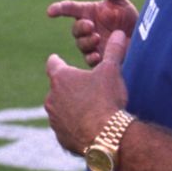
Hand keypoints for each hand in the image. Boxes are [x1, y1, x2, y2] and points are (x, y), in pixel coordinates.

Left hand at [45, 29, 130, 154]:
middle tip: (84, 88)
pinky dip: (74, 126)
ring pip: (59, 109)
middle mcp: (51, 98)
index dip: (57, 61)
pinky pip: (65, 129)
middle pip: (57, 88)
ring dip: (69, 108)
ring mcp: (54, 119)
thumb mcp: (112, 71)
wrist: (105, 137)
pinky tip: (88, 128)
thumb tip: (119, 33)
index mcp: (61, 78)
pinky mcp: (60, 137)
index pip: (53, 63)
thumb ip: (114, 50)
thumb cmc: (106, 99)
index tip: (58, 59)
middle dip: (68, 88)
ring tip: (88, 110)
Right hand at [46, 0, 138, 66]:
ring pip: (81, 44)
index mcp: (88, 12)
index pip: (69, 9)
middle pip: (75, 29)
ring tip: (98, 38)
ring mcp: (91, 44)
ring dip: (87, 41)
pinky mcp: (98, 58)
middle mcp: (87, 28)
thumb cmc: (127, 18)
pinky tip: (97, 56)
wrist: (141, 39)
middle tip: (91, 26)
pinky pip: (88, 60)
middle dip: (81, 27)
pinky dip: (91, 57)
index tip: (50, 11)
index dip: (59, 9)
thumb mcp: (120, 2)